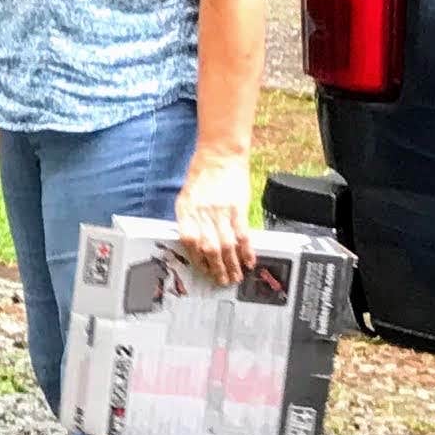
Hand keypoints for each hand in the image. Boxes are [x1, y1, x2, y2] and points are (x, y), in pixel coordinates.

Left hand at [173, 154, 256, 283]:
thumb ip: (189, 218)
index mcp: (185, 210)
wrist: (220, 154)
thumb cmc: (202, 173)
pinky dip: (246, 250)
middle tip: (221, 281)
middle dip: (216, 268)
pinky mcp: (238, 208)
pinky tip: (249, 261)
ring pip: (226, 246)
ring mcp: (221, 211)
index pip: (188, 241)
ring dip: (232, 265)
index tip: (202, 270)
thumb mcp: (187, 195)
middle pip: (209, 248)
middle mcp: (202, 213)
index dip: (196, 259)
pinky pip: (242, 234)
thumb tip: (194, 242)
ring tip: (236, 276)